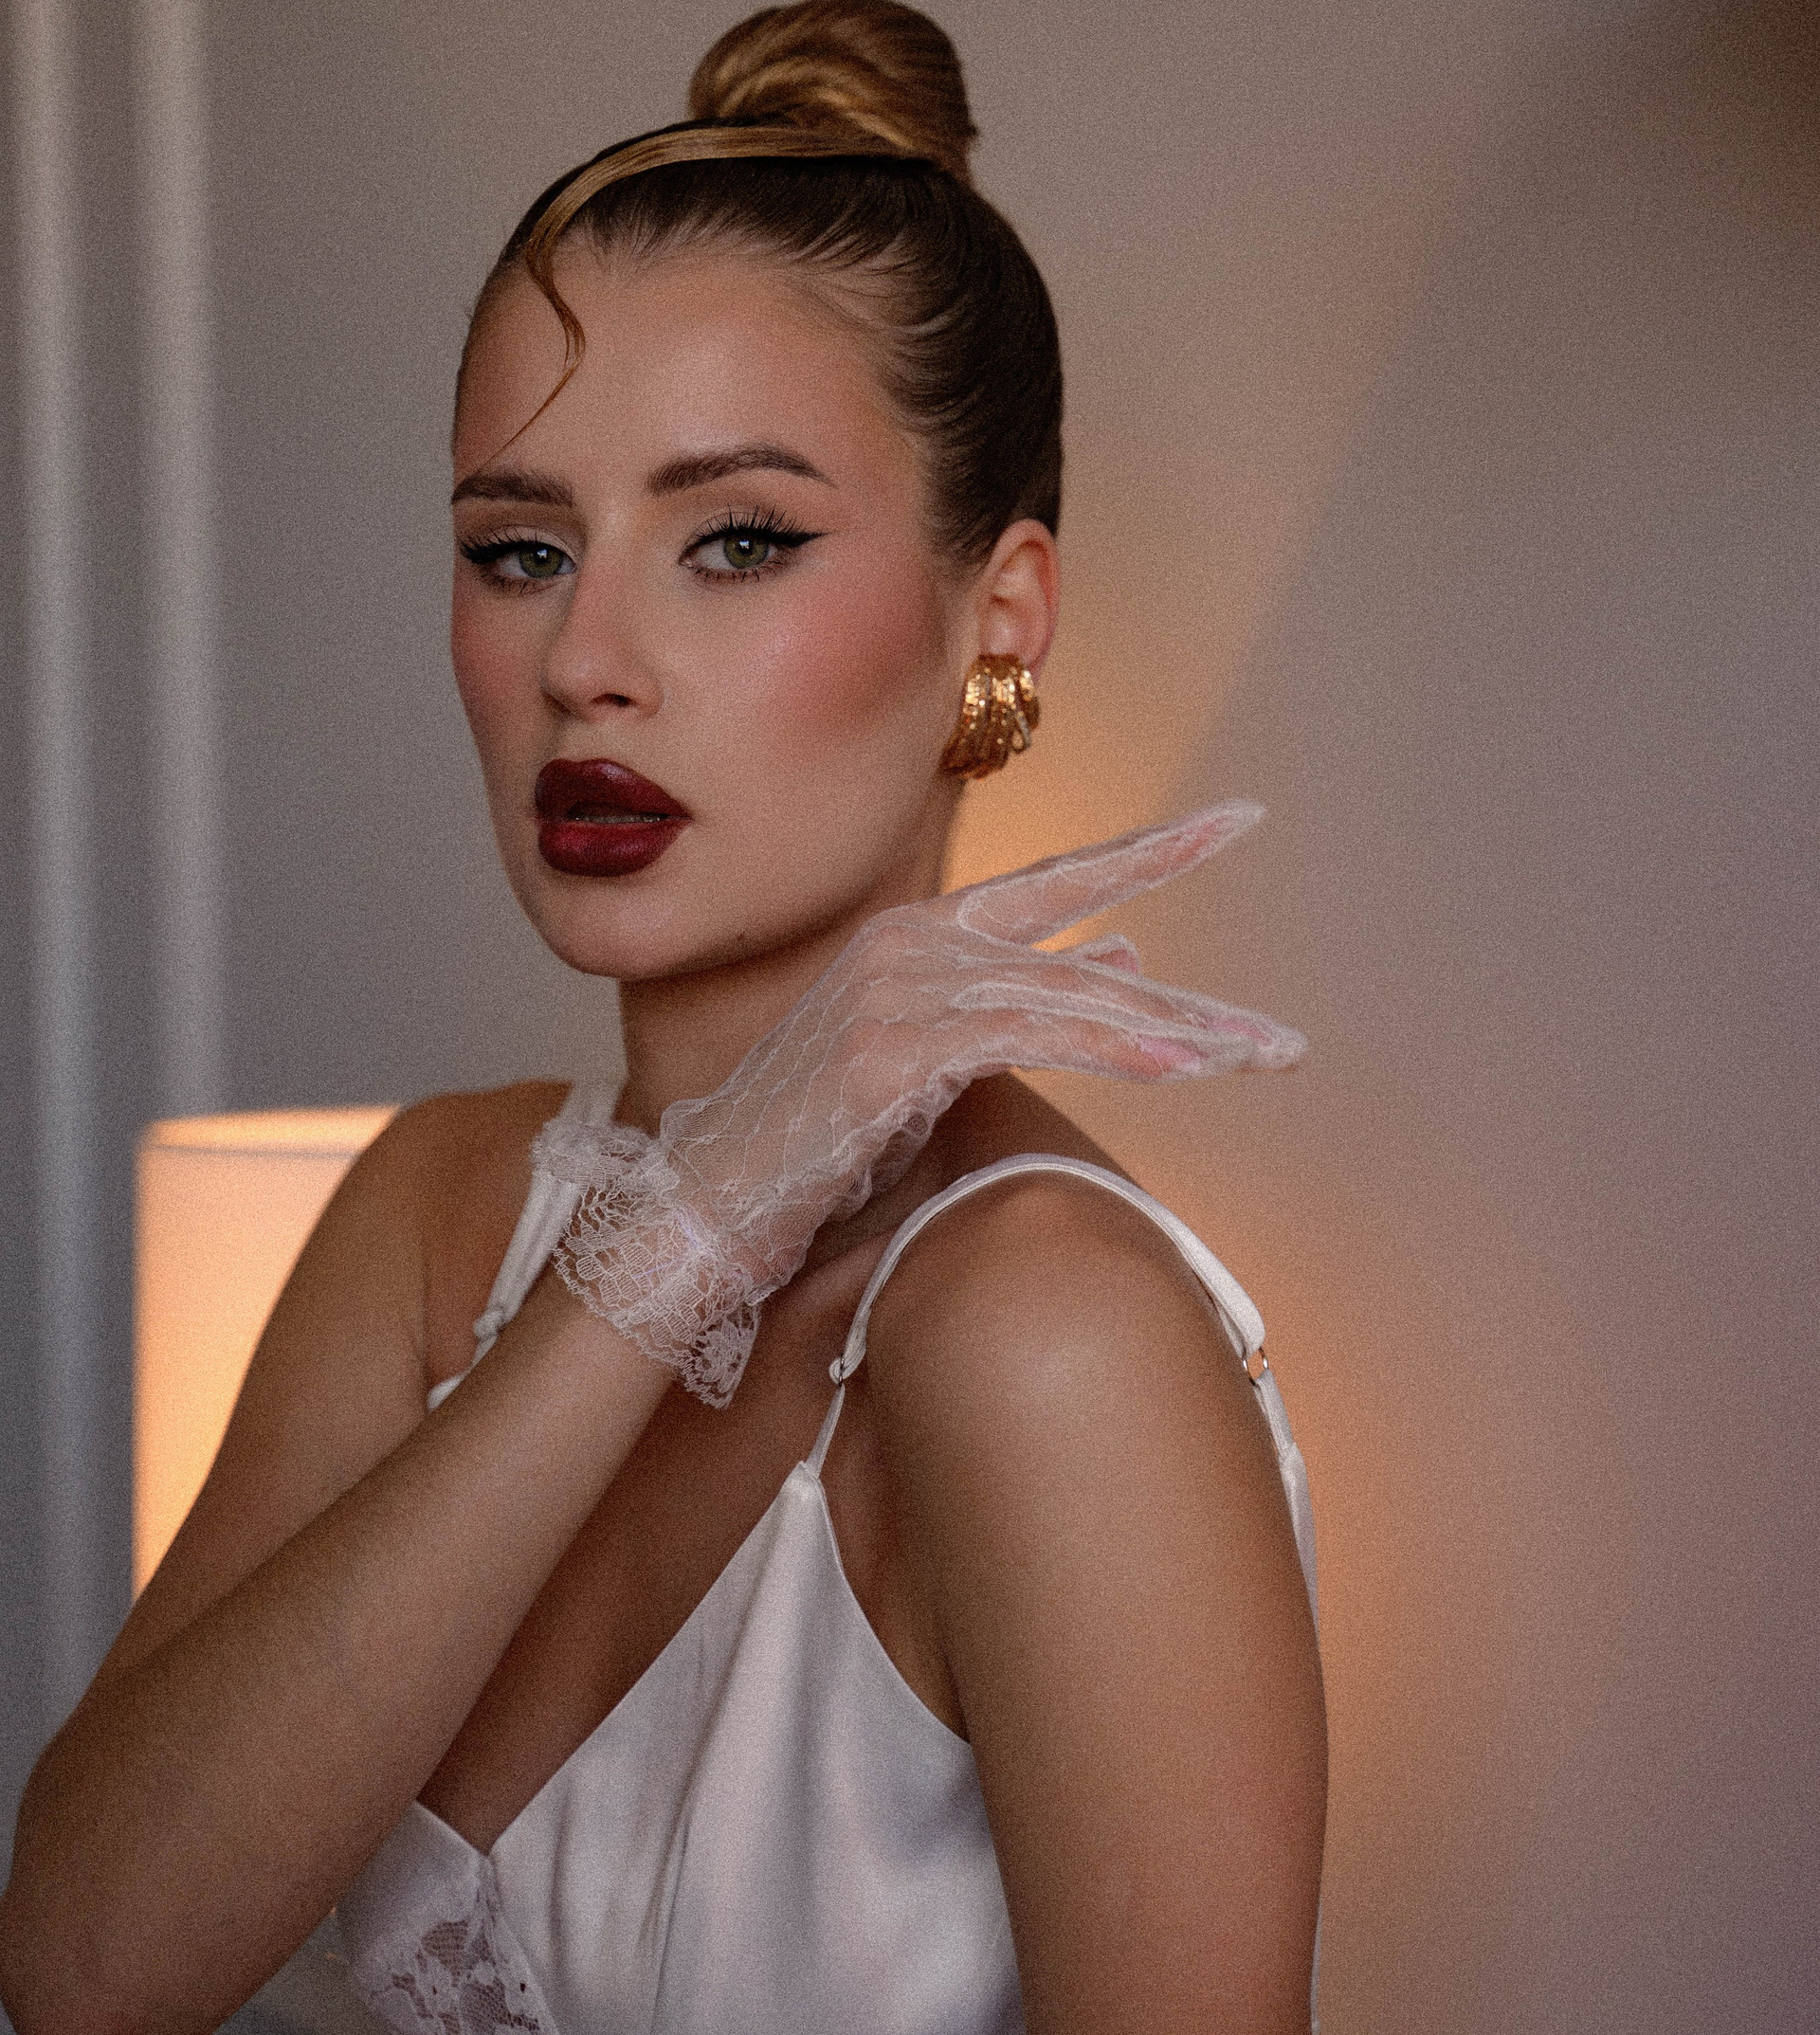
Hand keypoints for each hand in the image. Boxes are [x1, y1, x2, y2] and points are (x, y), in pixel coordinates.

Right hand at [532, 801, 1303, 1404]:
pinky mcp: (894, 1047)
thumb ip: (1007, 1013)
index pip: (1054, 881)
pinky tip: (1181, 1068)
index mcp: (916, 939)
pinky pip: (1030, 1040)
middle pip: (1079, 938)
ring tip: (1263, 1059)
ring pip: (1069, 996)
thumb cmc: (804, 1155)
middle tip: (1278, 990)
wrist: (701, 1210)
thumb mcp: (917, 1068)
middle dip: (1185, 966)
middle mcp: (909, 945)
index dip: (1148, 853)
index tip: (1235, 823)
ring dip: (1175, 1034)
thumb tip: (1117, 958)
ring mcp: (899, 989)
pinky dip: (1112, 1053)